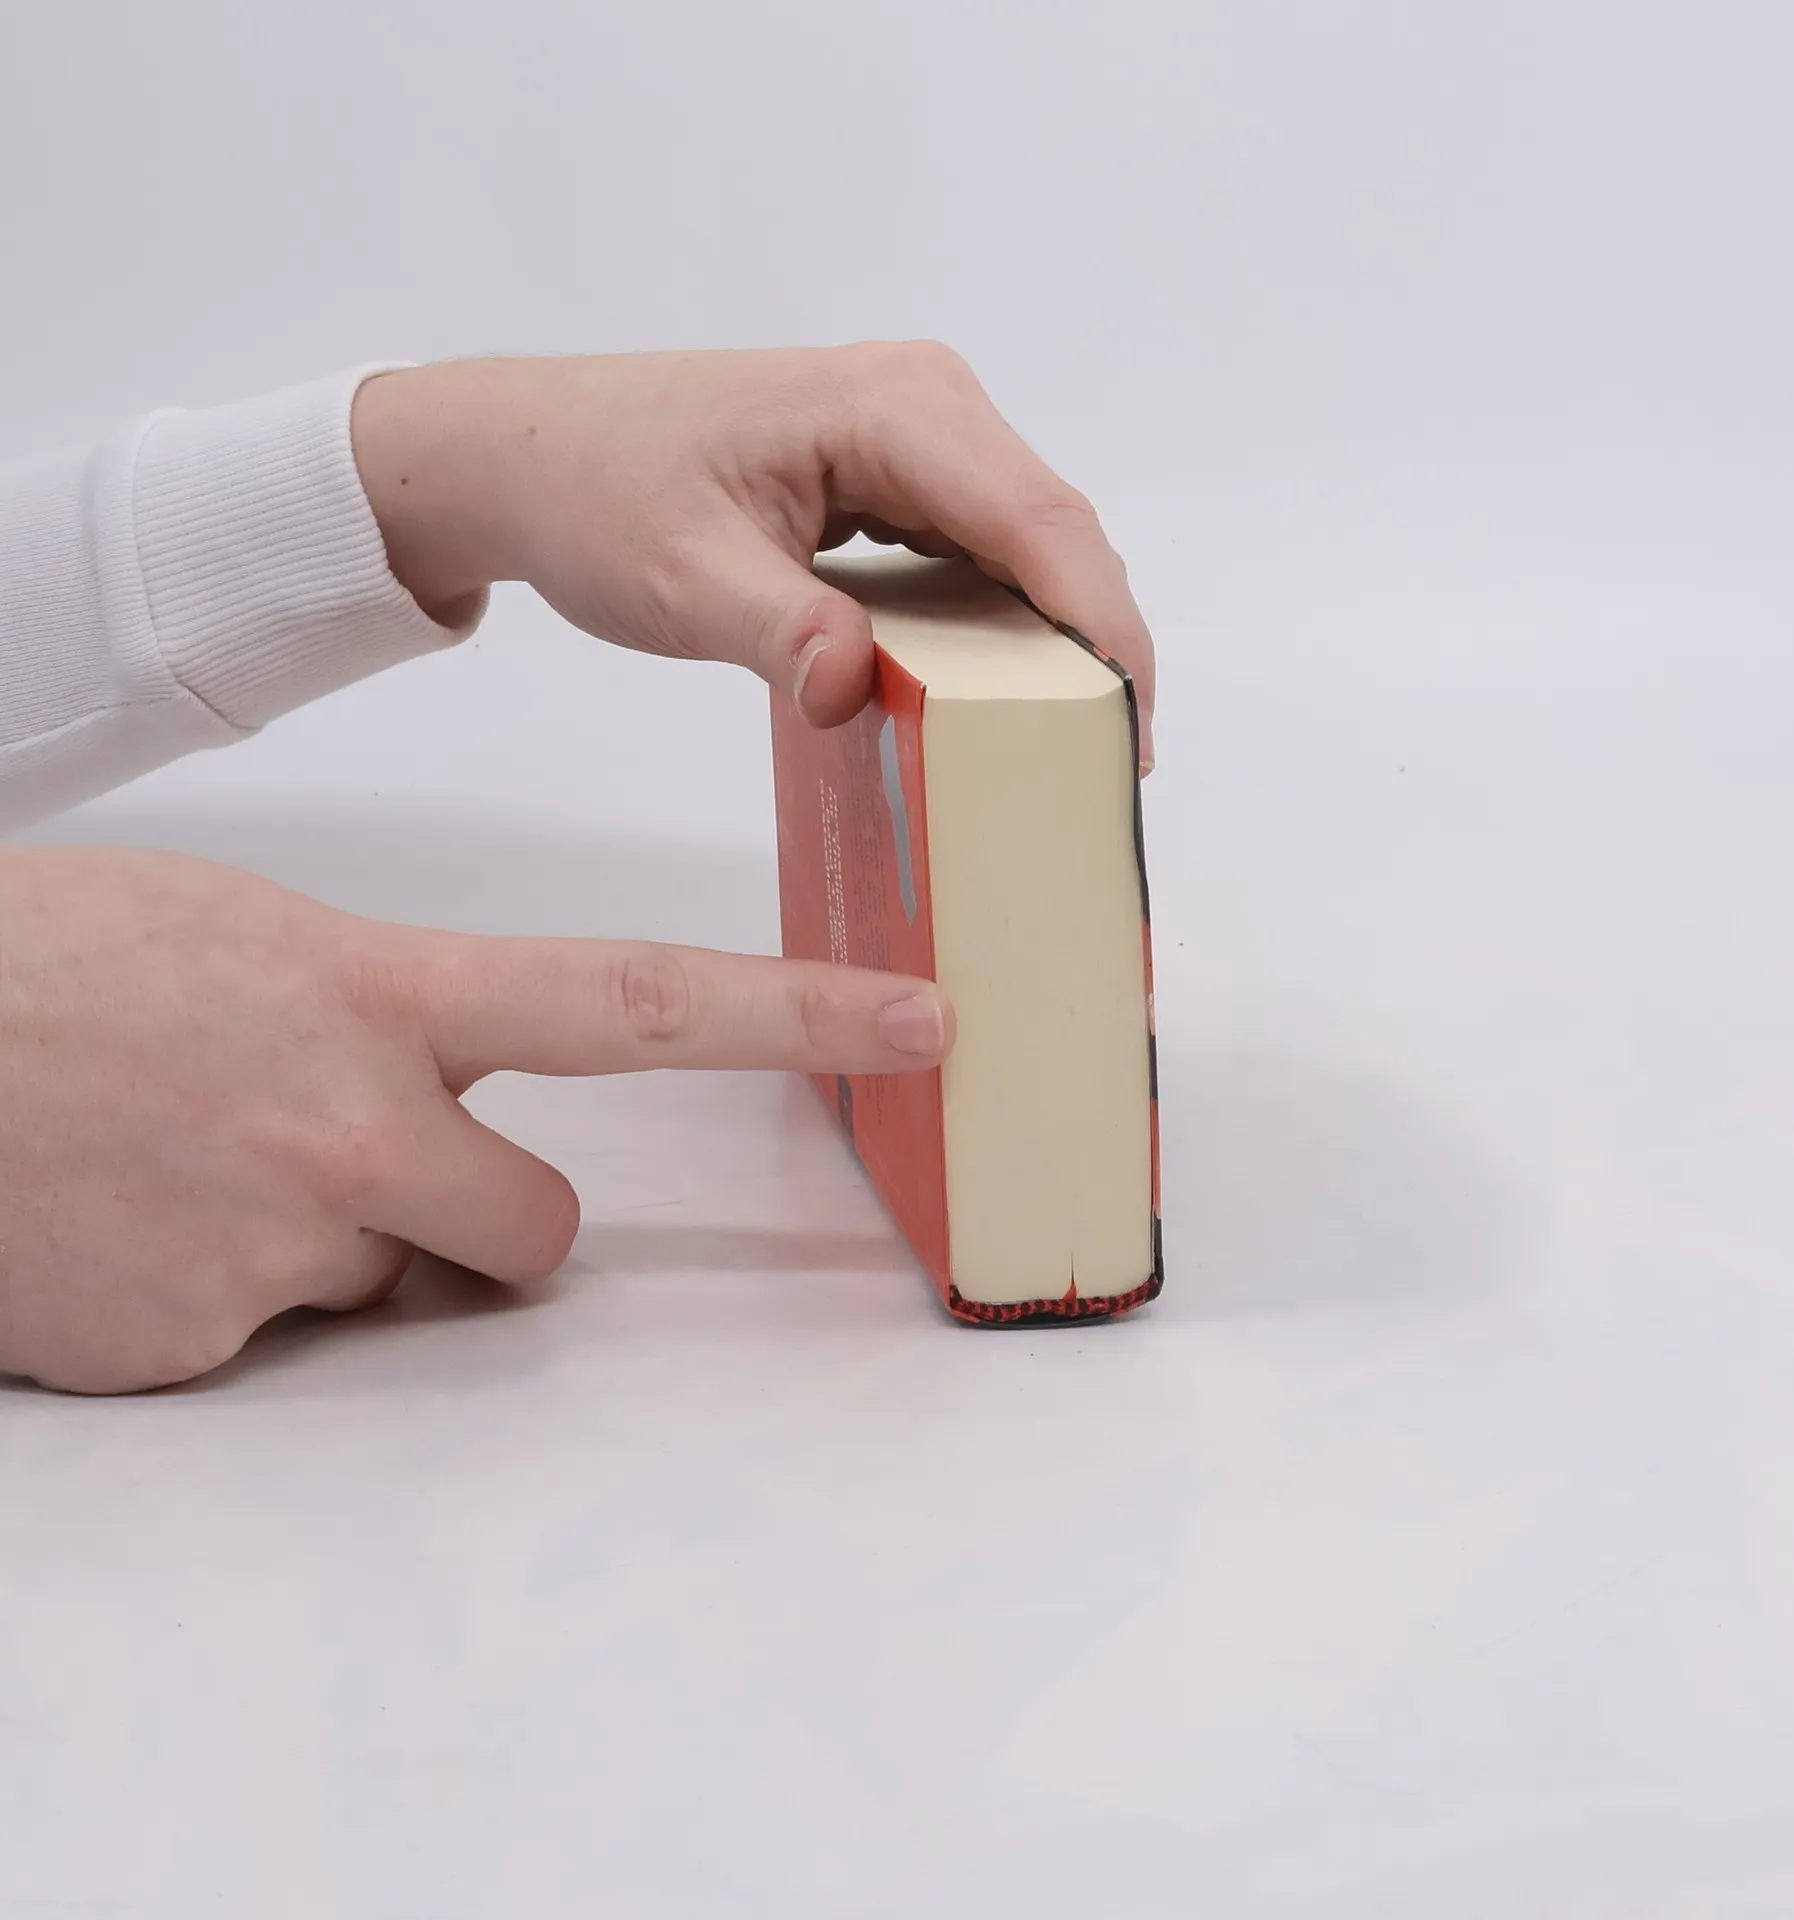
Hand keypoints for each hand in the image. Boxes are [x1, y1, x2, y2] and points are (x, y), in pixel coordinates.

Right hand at [0, 848, 951, 1394]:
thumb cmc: (60, 966)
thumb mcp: (253, 941)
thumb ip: (387, 1019)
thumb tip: (450, 1118)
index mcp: (379, 994)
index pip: (641, 1003)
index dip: (800, 1016)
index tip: (926, 1020)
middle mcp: (352, 1126)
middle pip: (536, 1228)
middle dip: (481, 1216)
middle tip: (346, 1151)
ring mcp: (275, 1245)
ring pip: (398, 1285)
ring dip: (341, 1247)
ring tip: (202, 1168)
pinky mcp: (194, 1347)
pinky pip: (277, 1336)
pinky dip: (228, 1293)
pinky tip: (132, 1224)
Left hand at [351, 343, 1156, 767]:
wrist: (529, 454)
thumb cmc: (597, 493)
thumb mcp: (682, 577)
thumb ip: (781, 631)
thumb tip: (857, 689)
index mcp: (893, 407)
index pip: (1040, 524)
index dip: (1102, 632)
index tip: (1128, 734)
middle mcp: (928, 401)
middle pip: (1057, 534)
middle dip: (1096, 649)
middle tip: (1110, 768)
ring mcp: (919, 432)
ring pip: (1032, 546)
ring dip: (1059, 641)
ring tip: (1073, 747)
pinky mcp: (901, 470)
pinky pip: (984, 551)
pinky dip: (1009, 624)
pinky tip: (1006, 696)